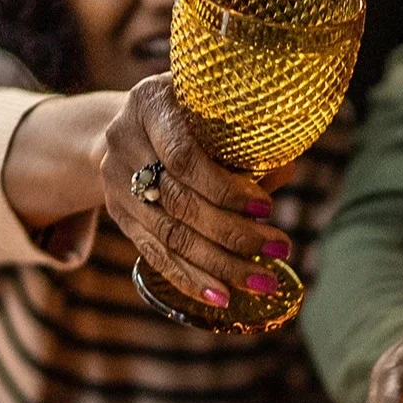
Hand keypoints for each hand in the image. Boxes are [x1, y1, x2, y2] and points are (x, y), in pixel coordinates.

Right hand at [100, 74, 293, 310]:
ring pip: (168, 235)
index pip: (184, 158)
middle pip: (178, 202)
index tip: (267, 209)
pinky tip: (221, 297)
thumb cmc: (191, 114)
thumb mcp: (213, 112)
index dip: (225, 189)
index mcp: (149, 105)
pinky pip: (154, 254)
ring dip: (219, 264)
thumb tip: (287, 171)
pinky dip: (189, 279)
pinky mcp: (119, 214)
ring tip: (262, 280)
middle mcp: (123, 143)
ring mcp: (116, 182)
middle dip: (233, 233)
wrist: (133, 123)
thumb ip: (245, 143)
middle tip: (280, 248)